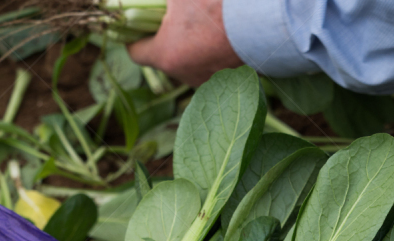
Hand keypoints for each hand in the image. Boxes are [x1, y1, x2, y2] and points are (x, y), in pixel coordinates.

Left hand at [128, 0, 243, 86]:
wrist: (260, 20)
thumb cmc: (214, 4)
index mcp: (165, 54)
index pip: (136, 53)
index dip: (133, 37)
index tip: (137, 26)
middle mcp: (184, 74)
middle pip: (164, 57)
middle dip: (166, 38)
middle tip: (175, 18)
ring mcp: (208, 80)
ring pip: (189, 61)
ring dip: (191, 46)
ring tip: (202, 25)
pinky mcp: (229, 79)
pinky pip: (212, 64)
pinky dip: (212, 52)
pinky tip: (222, 34)